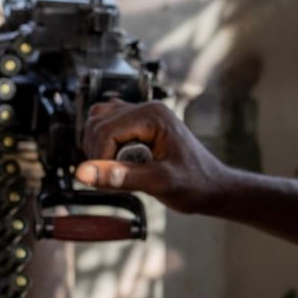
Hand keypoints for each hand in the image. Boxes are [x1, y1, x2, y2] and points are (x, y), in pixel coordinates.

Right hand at [75, 100, 230, 213]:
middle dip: (97, 153)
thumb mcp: (158, 182)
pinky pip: (107, 127)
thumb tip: (84, 173)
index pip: (105, 129)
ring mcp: (142, 116)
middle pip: (97, 123)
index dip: (99, 157)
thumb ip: (121, 177)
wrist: (213, 188)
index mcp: (153, 116)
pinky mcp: (138, 126)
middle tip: (112, 179)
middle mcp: (146, 109)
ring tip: (115, 172)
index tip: (106, 181)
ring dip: (97, 149)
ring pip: (97, 122)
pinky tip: (116, 165)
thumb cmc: (196, 183)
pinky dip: (103, 147)